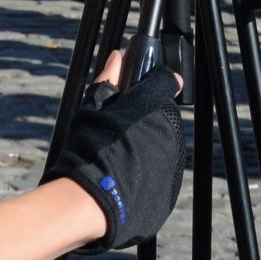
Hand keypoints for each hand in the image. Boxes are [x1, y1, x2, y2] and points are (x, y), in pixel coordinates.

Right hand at [48, 63, 183, 250]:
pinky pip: (159, 180)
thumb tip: (117, 57)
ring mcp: (173, 166)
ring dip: (146, 154)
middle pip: (162, 123)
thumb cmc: (87, 150)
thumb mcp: (93, 109)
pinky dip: (145, 179)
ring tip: (117, 162)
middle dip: (144, 126)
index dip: (148, 93)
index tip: (136, 100)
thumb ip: (108, 81)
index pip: (163, 90)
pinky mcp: (169, 193)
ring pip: (163, 152)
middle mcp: (172, 137)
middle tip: (118, 137)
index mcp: (158, 112)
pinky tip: (124, 181)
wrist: (87, 201)